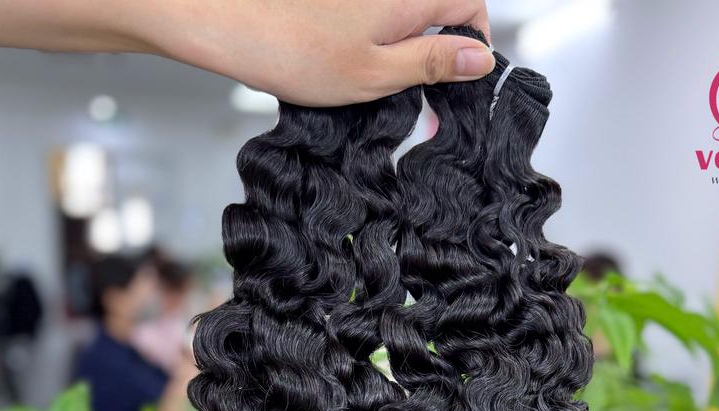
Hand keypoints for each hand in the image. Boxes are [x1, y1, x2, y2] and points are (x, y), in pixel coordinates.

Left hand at [146, 0, 493, 104]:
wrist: (237, 31)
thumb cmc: (301, 55)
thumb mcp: (378, 73)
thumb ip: (432, 63)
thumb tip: (481, 60)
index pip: (468, 5)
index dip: (473, 42)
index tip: (459, 80)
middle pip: (440, 11)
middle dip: (439, 51)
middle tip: (419, 94)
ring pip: (409, 20)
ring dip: (408, 53)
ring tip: (381, 85)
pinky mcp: (344, 8)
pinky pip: (380, 24)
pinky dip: (380, 48)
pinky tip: (355, 71)